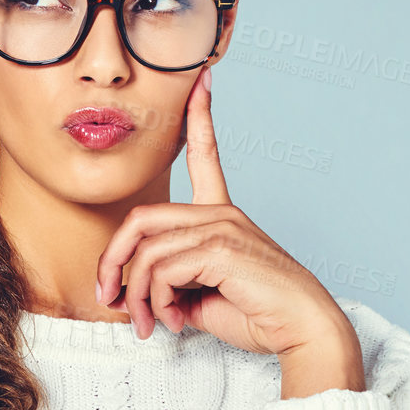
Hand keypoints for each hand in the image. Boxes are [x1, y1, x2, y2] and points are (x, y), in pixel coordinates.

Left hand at [95, 66, 364, 393]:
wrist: (302, 330)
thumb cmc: (258, 314)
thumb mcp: (201, 294)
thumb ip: (170, 281)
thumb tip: (132, 292)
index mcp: (222, 215)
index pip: (205, 154)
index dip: (200, 116)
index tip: (201, 79)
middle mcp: (222, 213)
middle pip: (140, 219)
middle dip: (111, 260)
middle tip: (107, 297)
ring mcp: (222, 227)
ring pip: (145, 251)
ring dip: (137, 296)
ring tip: (149, 323)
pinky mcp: (222, 248)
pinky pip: (161, 270)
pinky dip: (157, 302)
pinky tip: (175, 321)